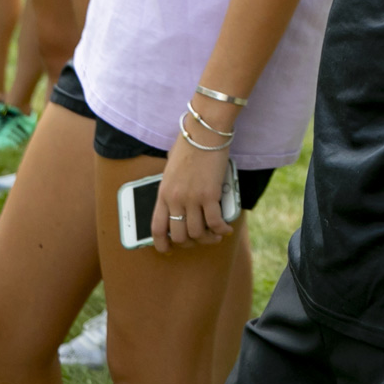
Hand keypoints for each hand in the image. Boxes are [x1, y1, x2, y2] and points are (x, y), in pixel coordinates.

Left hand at [153, 131, 235, 251]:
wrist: (205, 133)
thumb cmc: (188, 144)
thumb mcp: (171, 167)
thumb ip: (171, 184)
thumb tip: (175, 195)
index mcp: (162, 193)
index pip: (157, 228)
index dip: (162, 245)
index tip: (168, 250)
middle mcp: (175, 199)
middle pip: (179, 236)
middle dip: (190, 243)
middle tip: (198, 239)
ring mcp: (192, 198)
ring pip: (198, 233)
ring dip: (208, 239)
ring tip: (214, 235)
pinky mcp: (210, 195)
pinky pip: (215, 222)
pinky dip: (222, 230)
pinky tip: (226, 229)